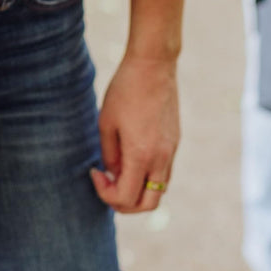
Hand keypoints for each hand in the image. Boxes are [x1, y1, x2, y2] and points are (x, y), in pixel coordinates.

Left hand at [90, 53, 179, 212]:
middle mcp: (161, 158)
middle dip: (124, 204)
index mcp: (141, 155)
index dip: (105, 194)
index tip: (95, 172)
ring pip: (158, 190)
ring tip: (117, 171)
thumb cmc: (125, 90)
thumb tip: (114, 175)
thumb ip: (109, 155)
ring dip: (137, 190)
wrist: (153, 66)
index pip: (126, 198)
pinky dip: (146, 177)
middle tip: (107, 186)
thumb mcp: (106, 122)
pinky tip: (130, 159)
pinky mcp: (175, 142)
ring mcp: (171, 151)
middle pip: (147, 204)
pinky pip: (163, 173)